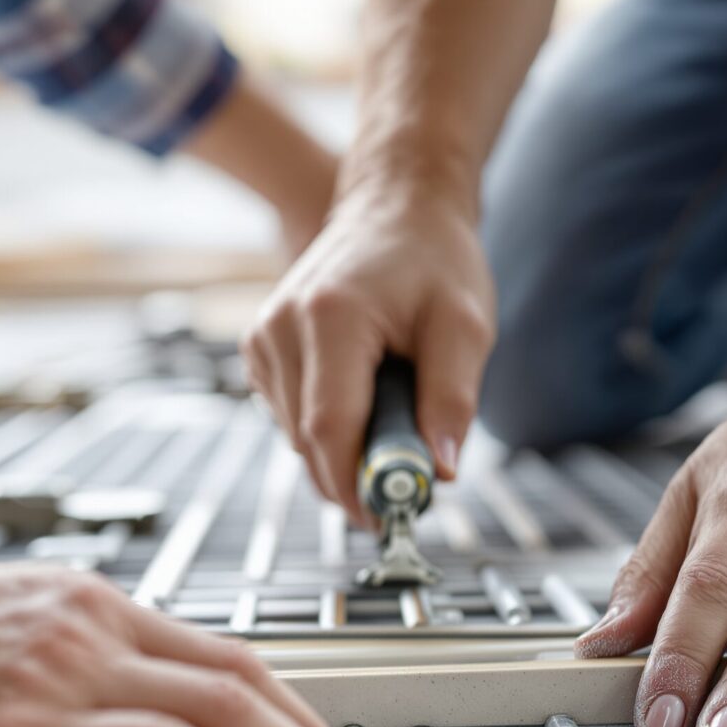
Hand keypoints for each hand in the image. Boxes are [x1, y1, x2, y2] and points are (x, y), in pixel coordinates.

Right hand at [242, 187, 494, 526]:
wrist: (397, 207)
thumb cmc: (433, 259)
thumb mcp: (465, 326)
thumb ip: (452, 401)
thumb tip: (438, 473)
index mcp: (330, 318)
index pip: (329, 431)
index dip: (357, 487)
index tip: (391, 519)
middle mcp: (281, 327)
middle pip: (308, 443)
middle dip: (358, 474)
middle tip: (412, 474)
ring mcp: (263, 338)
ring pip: (296, 437)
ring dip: (345, 448)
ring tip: (396, 411)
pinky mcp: (261, 349)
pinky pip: (290, 418)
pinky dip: (328, 425)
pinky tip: (365, 393)